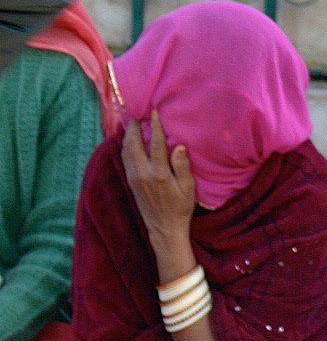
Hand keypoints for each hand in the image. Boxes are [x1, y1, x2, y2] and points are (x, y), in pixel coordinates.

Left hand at [122, 113, 197, 245]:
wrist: (164, 227)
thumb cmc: (181, 208)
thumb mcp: (188, 188)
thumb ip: (182, 166)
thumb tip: (179, 146)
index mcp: (159, 173)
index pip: (156, 144)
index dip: (155, 126)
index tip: (154, 113)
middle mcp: (142, 173)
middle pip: (134, 143)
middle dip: (134, 128)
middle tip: (136, 115)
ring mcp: (133, 177)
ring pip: (125, 150)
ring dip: (127, 135)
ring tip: (132, 125)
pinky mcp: (130, 181)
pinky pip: (124, 158)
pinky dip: (125, 146)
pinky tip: (129, 141)